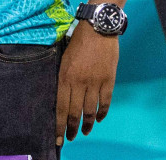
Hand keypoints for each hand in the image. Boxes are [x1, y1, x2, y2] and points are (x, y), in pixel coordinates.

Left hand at [56, 24, 117, 145]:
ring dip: (87, 123)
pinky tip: (97, 118)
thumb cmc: (77, 41)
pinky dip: (101, 112)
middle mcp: (78, 82)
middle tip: (70, 138)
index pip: (60, 107)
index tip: (57, 137)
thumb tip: (61, 96)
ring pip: (90, 110)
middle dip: (71, 128)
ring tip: (84, 131)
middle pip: (75, 112)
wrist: (98, 28)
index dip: (59, 124)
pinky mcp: (108, 80)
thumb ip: (63, 77)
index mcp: (64, 76)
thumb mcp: (63, 58)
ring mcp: (94, 82)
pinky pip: (105, 102)